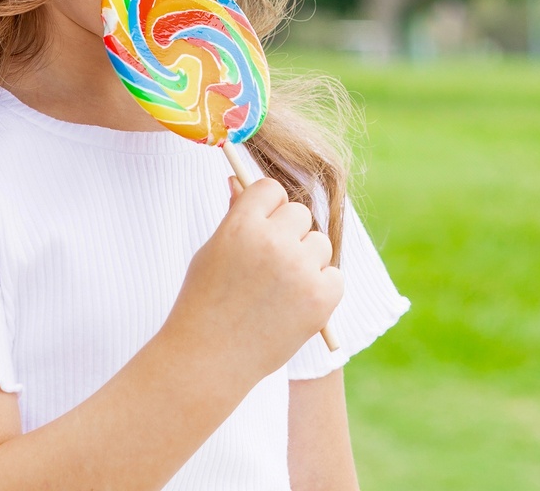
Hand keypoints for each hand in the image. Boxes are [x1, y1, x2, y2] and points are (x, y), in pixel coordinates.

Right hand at [163, 177, 343, 384]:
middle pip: (300, 213)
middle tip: (270, 263)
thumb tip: (238, 180)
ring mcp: (299, 270)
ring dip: (307, 259)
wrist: (209, 359)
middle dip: (288, 233)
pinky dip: (321, 287)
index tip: (262, 224)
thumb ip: (235, 215)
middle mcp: (273, 242)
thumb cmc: (205, 300)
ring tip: (280, 286)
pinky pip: (335, 275)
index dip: (268, 206)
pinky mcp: (320, 298)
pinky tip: (295, 303)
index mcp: (242, 224)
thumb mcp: (214, 249)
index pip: (271, 189)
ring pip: (320, 243)